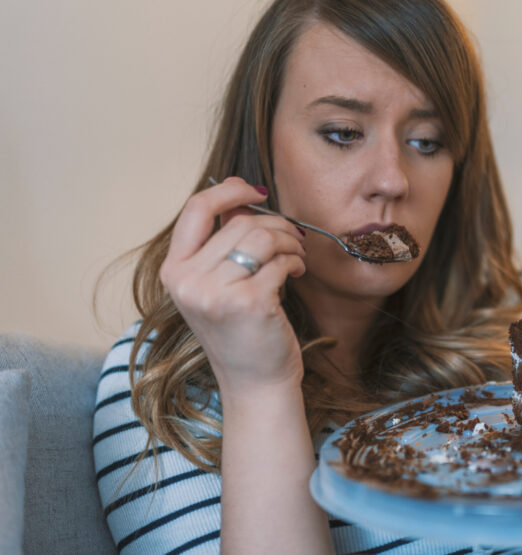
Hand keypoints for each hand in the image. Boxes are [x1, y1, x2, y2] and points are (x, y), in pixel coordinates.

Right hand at [159, 177, 306, 396]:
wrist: (255, 383)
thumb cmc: (241, 332)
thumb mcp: (217, 285)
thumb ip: (223, 243)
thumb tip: (243, 196)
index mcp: (174, 271)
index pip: (195, 209)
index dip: (228, 190)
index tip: (255, 190)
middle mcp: (187, 281)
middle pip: (240, 222)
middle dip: (276, 224)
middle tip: (293, 239)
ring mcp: (215, 293)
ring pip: (262, 237)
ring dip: (289, 241)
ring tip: (296, 257)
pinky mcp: (248, 303)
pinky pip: (281, 261)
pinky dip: (295, 262)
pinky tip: (297, 274)